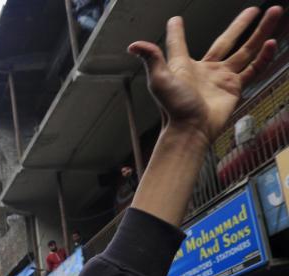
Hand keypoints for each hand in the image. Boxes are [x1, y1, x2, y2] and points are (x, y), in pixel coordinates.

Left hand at [129, 6, 281, 142]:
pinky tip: (273, 42)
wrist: (190, 129)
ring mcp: (222, 78)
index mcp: (183, 65)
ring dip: (261, 32)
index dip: (176, 32)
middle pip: (227, 41)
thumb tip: (134, 45)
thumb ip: (152, 59)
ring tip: (276, 12)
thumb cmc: (173, 107)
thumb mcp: (159, 80)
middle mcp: (205, 69)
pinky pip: (253, 69)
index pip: (179, 44)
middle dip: (241, 25)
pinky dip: (264, 56)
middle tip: (254, 8)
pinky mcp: (234, 88)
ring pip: (246, 50)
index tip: (175, 20)